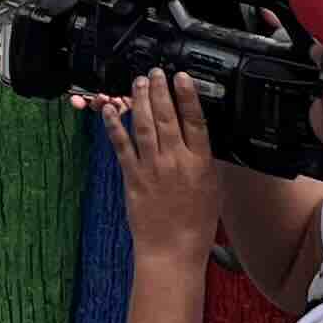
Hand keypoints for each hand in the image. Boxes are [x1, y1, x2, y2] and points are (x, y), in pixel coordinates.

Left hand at [89, 73, 222, 266]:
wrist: (172, 251)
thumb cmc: (196, 224)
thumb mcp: (212, 189)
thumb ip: (204, 160)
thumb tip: (199, 136)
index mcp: (200, 164)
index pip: (195, 121)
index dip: (187, 96)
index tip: (181, 76)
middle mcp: (176, 161)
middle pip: (167, 117)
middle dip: (159, 90)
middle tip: (154, 72)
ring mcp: (152, 168)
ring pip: (145, 125)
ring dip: (140, 100)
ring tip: (138, 82)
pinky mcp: (132, 177)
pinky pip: (122, 146)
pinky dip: (115, 126)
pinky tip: (110, 109)